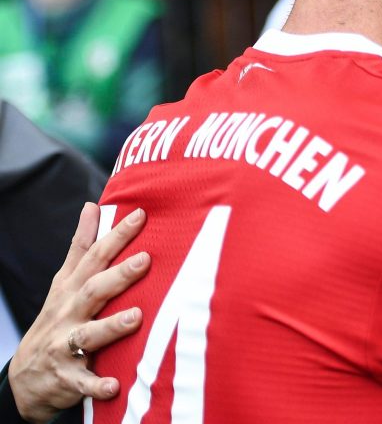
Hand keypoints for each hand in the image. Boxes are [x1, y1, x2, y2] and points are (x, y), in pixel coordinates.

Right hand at [9, 204, 149, 421]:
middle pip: (93, 291)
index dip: (116, 236)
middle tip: (146, 260)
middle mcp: (69, 314)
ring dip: (112, 326)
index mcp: (72, 289)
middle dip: (118, 276)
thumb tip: (92, 205)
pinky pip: (83, 382)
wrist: (27, 376)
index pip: (95, 257)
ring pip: (88, 335)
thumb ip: (81, 246)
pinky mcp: (68, 377)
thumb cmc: (58, 317)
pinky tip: (116, 385)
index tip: (140, 215)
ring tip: (137, 317)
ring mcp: (66, 346)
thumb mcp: (64, 281)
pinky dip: (97, 384)